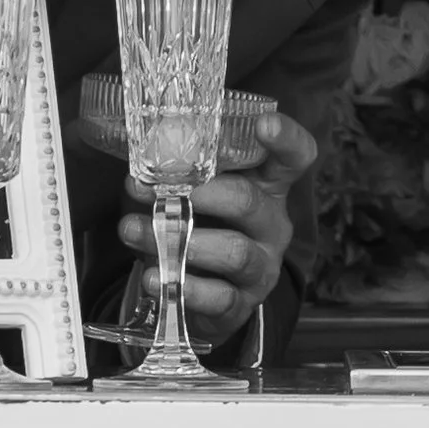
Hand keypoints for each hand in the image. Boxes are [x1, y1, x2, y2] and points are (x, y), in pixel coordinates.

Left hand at [116, 103, 315, 345]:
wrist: (204, 295)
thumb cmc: (202, 226)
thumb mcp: (201, 193)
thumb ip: (181, 175)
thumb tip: (138, 169)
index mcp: (269, 186)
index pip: (295, 156)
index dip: (286, 138)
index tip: (263, 124)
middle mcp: (273, 224)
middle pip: (249, 201)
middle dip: (199, 193)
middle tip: (155, 189)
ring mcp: (262, 266)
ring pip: (233, 251)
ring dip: (178, 240)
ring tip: (134, 230)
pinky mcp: (243, 304)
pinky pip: (220, 297)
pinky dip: (184, 287)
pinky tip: (152, 277)